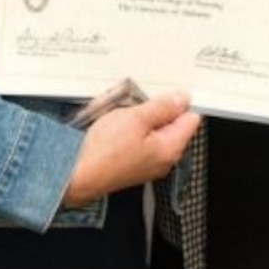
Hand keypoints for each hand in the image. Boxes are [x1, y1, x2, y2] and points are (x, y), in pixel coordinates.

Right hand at [61, 91, 200, 206]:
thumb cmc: (104, 151)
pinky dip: (132, 131)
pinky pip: (142, 141)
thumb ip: (163, 107)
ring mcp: (149, 164)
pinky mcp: (134, 164)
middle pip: (173, 125)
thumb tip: (182, 99)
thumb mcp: (136, 118)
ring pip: (155, 131)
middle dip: (158, 111)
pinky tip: (117, 128)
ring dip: (142, 119)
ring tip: (123, 117)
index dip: (179, 102)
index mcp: (171, 148)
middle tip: (137, 106)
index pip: (191, 119)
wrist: (77, 175)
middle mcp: (164, 160)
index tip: (164, 94)